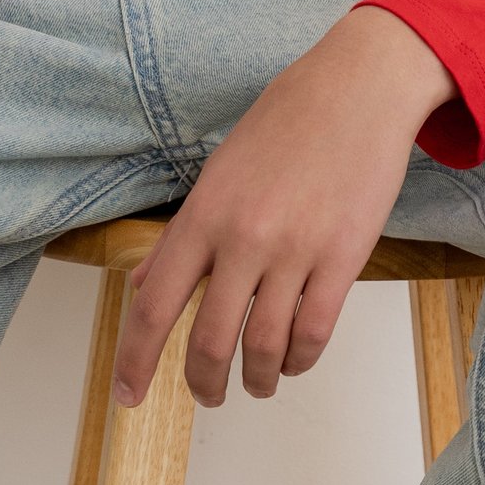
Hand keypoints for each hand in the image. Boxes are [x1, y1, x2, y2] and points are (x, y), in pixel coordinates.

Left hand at [111, 6, 455, 412]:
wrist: (357, 88)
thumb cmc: (285, 124)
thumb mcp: (218, 173)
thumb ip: (182, 236)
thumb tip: (144, 286)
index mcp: (201, 216)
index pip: (154, 307)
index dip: (134, 361)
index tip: (127, 396)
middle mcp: (241, 238)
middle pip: (208, 342)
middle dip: (204, 383)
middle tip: (208, 396)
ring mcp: (294, 250)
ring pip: (263, 348)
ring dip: (257, 380)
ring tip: (257, 384)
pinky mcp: (343, 257)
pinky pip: (314, 332)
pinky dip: (300, 359)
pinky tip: (294, 360)